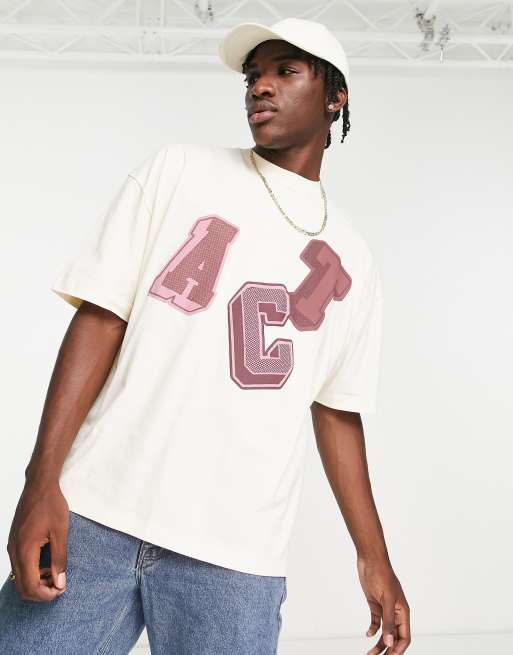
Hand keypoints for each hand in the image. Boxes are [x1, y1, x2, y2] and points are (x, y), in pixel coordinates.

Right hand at [7, 478, 69, 601]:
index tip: (61, 589)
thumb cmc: (51, 504)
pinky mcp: (13, 542)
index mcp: (25, 550)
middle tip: (59, 585)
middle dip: (40, 592)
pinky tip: (46, 563)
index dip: (46, 594)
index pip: (30, 586)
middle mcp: (13, 552)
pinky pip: (18, 566)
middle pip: (21, 587)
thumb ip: (59, 558)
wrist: (39, 485)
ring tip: (54, 573)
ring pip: (19, 578)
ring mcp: (11, 547)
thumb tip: (60, 583)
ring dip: (36, 583)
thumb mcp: (61, 531)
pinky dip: (31, 572)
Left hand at [357, 554, 410, 653]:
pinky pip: (376, 621)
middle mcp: (396, 612)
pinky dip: (373, 629)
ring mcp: (385, 608)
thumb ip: (389, 622)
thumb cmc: (381, 575)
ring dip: (379, 643)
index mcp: (403, 611)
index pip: (404, 636)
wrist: (370, 560)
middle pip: (395, 637)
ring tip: (370, 653)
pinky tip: (368, 634)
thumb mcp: (386, 600)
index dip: (398, 649)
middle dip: (388, 649)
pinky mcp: (375, 604)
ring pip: (385, 632)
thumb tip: (391, 643)